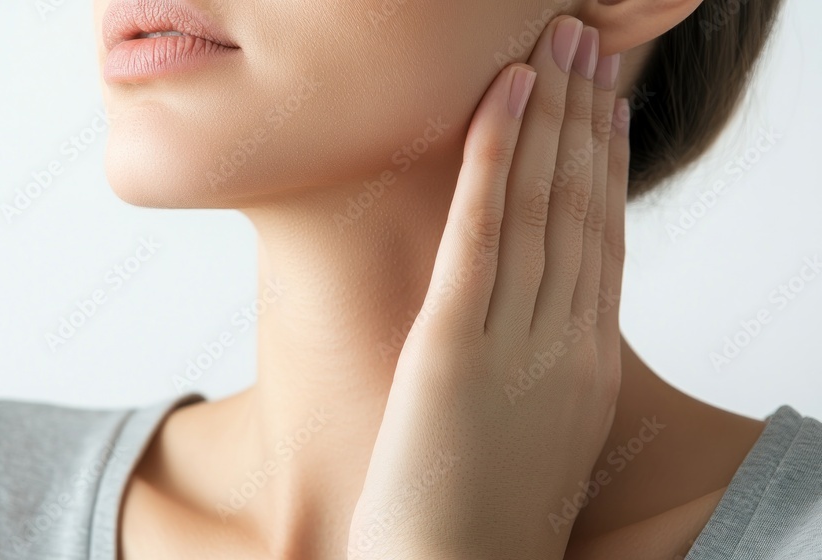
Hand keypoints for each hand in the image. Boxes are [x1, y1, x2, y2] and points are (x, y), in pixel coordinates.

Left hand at [347, 16, 629, 558]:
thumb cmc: (480, 523)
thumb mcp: (533, 438)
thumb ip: (538, 374)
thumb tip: (523, 326)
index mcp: (586, 367)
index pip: (602, 243)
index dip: (605, 166)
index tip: (605, 109)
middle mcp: (567, 344)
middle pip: (583, 208)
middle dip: (587, 116)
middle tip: (590, 43)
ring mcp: (517, 343)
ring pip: (545, 204)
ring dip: (551, 113)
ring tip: (558, 42)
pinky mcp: (454, 346)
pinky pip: (484, 231)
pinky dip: (497, 156)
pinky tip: (505, 96)